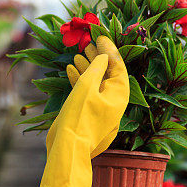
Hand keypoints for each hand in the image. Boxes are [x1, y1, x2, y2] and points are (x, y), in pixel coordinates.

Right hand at [29, 35, 128, 186]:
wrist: (66, 150)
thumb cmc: (79, 117)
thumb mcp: (87, 87)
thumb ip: (96, 67)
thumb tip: (103, 55)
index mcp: (120, 94)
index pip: (118, 66)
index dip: (109, 49)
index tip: (99, 36)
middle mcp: (114, 101)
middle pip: (108, 73)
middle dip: (98, 57)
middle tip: (88, 41)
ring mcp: (101, 109)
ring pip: (96, 82)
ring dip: (87, 67)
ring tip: (77, 53)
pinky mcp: (88, 114)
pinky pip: (87, 93)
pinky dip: (80, 80)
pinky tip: (71, 69)